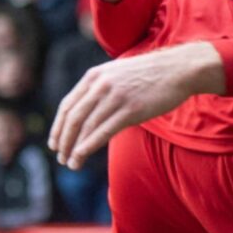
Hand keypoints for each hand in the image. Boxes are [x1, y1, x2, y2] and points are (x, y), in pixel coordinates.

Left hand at [46, 43, 223, 168]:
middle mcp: (100, 85)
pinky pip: (103, 131)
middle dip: (63, 140)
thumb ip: (100, 88)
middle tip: (60, 156)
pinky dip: (88, 147)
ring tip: (71, 163)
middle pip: (73, 118)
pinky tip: (81, 157)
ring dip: (74, 148)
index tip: (54, 143)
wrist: (178, 69)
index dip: (57, 127)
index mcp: (94, 76)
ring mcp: (115, 97)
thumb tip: (89, 111)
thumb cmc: (150, 74)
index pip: (67, 105)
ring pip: (86, 127)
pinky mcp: (131, 110)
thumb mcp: (117, 74)